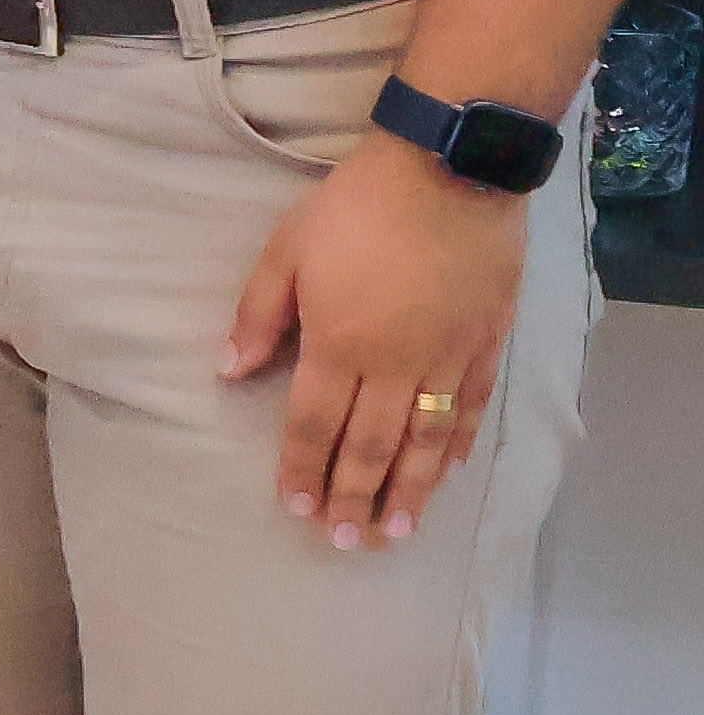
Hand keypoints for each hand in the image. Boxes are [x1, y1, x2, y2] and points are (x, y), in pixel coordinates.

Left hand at [221, 138, 532, 548]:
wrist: (450, 172)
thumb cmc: (356, 208)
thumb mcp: (286, 252)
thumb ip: (257, 316)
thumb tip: (228, 371)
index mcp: (339, 345)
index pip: (313, 426)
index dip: (302, 470)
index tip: (295, 508)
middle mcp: (395, 365)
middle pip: (370, 447)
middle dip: (354, 498)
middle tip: (345, 541)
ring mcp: (447, 358)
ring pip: (425, 442)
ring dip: (409, 492)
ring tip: (395, 532)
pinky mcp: (486, 344)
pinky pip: (471, 410)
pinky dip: (457, 448)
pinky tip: (445, 475)